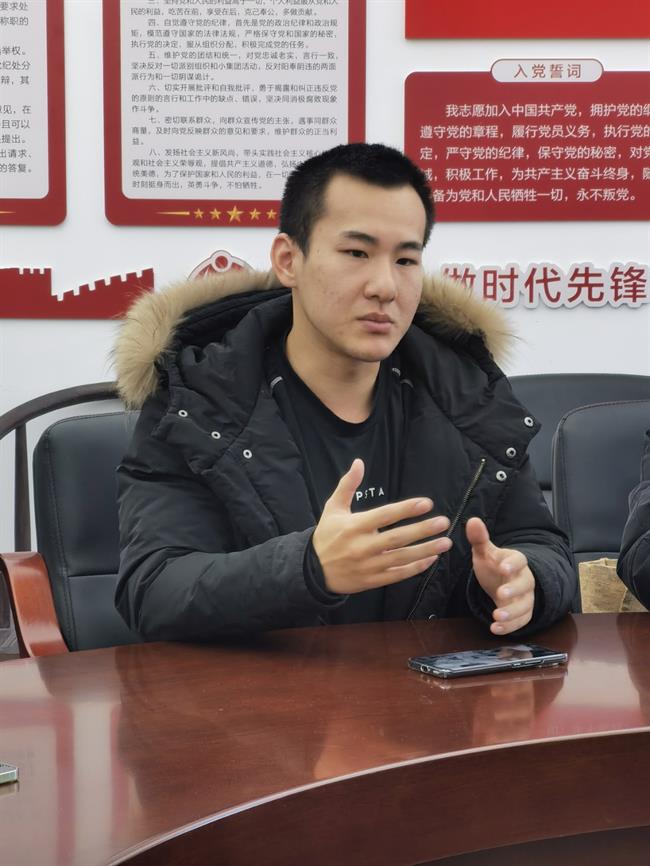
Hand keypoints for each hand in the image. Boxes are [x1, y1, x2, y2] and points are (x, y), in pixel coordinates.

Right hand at [313, 458, 451, 594]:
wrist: (313, 571)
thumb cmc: (327, 535)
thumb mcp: (333, 508)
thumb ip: (347, 485)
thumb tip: (358, 462)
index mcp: (354, 526)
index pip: (385, 516)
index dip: (406, 509)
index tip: (427, 503)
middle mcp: (363, 547)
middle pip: (397, 538)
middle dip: (422, 530)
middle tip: (443, 522)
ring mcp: (369, 565)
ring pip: (402, 558)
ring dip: (426, 550)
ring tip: (445, 542)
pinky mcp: (372, 580)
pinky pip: (398, 575)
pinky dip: (415, 568)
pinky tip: (431, 559)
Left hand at [465, 516, 534, 635]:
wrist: (502, 582)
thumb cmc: (493, 566)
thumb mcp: (484, 552)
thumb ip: (479, 539)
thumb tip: (472, 520)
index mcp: (515, 561)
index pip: (519, 560)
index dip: (513, 564)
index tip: (503, 567)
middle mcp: (524, 579)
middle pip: (525, 584)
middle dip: (514, 590)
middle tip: (500, 594)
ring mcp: (525, 597)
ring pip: (524, 606)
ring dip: (512, 612)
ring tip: (496, 616)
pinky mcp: (522, 613)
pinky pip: (521, 621)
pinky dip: (510, 627)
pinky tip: (495, 629)